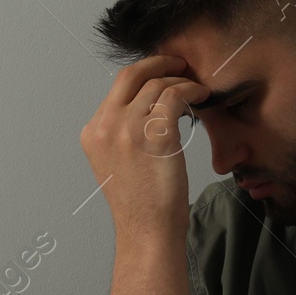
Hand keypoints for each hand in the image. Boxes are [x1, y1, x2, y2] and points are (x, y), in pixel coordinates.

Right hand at [79, 54, 207, 239]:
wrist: (147, 231)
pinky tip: (202, 96)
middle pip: (130, 75)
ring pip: (156, 84)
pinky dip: (191, 90)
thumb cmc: (141, 205)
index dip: (144, 76)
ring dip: (181, 80)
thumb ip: (120, 135)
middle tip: (179, 64)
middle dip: (158, 62)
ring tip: (197, 88)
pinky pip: (174, 95)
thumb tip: (145, 108)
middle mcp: (105, 127)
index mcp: (93, 133)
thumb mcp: (116, 165)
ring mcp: (127, 129)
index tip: (163, 75)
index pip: (117, 89)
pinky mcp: (153, 134)